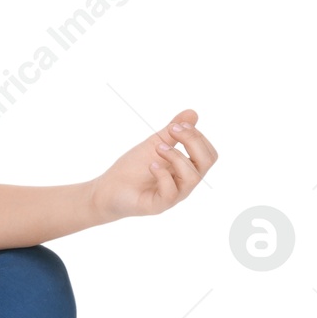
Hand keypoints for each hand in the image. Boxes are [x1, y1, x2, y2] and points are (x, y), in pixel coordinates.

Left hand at [88, 109, 217, 222]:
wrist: (108, 189)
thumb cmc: (133, 169)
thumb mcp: (154, 144)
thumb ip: (172, 131)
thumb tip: (192, 113)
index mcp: (187, 168)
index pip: (208, 153)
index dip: (197, 136)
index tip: (177, 125)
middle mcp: (185, 183)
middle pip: (207, 162)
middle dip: (193, 141)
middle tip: (173, 131)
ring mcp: (174, 195)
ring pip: (192, 177)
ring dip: (176, 156)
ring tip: (158, 148)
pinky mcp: (159, 205)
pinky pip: (171, 192)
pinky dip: (163, 174)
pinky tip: (151, 166)